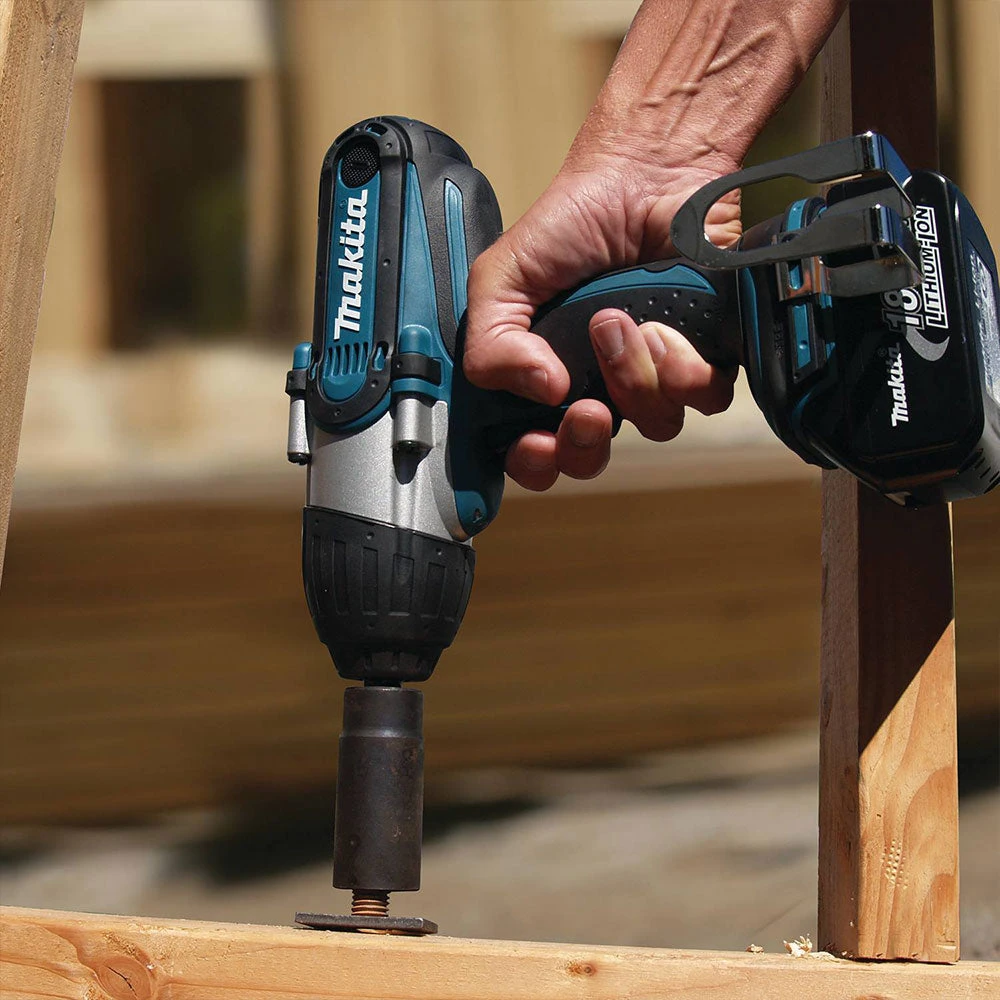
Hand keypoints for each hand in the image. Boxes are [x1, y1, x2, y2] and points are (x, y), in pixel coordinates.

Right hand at [463, 155, 741, 489]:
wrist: (643, 176)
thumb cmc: (571, 224)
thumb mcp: (501, 278)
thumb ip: (490, 341)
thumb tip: (540, 390)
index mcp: (542, 377)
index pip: (534, 451)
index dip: (535, 461)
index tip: (536, 441)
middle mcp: (598, 386)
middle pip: (592, 457)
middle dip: (585, 443)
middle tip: (585, 408)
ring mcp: (652, 376)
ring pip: (652, 426)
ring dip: (632, 379)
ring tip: (620, 322)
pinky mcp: (704, 357)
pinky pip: (703, 398)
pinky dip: (682, 369)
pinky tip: (664, 327)